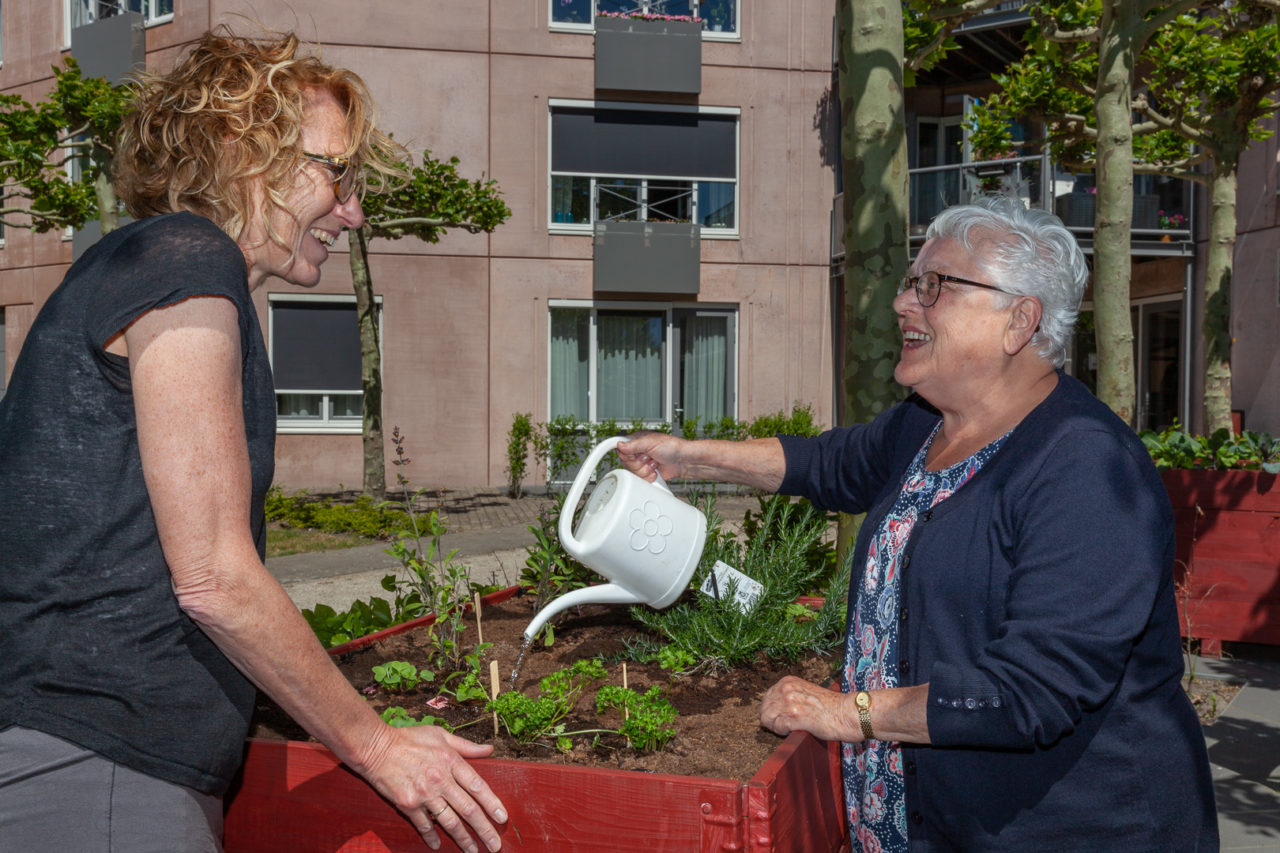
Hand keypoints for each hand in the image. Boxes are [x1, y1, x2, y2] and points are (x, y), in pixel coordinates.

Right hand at [360, 724, 506, 851]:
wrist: (374, 747)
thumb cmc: (408, 738)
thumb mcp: (440, 735)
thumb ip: (466, 746)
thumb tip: (490, 750)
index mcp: (451, 761)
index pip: (478, 786)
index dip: (492, 804)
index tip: (502, 818)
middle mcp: (440, 780)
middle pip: (468, 810)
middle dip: (484, 830)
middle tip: (494, 846)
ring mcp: (424, 794)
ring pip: (449, 822)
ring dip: (463, 839)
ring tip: (473, 851)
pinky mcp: (407, 804)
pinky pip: (424, 825)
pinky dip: (431, 837)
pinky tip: (438, 845)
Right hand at [617, 431, 689, 481]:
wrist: (685, 461)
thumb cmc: (673, 447)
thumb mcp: (651, 442)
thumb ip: (633, 445)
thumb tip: (619, 445)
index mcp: (638, 441)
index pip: (621, 449)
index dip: (626, 454)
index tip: (631, 456)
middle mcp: (639, 452)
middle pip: (626, 463)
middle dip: (639, 463)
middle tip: (649, 458)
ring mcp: (643, 464)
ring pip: (633, 472)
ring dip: (645, 470)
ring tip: (654, 463)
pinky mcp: (648, 473)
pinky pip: (641, 479)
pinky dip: (649, 477)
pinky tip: (656, 471)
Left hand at [760, 676, 854, 742]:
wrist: (847, 714)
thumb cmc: (830, 706)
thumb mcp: (806, 692)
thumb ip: (790, 696)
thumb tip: (774, 707)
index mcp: (788, 681)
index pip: (766, 697)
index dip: (772, 710)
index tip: (782, 716)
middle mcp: (786, 689)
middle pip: (764, 708)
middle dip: (772, 719)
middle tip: (785, 725)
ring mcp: (789, 702)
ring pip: (767, 718)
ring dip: (776, 726)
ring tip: (789, 728)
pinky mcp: (794, 716)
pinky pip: (777, 727)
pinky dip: (783, 732)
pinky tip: (795, 730)